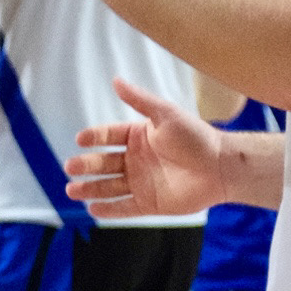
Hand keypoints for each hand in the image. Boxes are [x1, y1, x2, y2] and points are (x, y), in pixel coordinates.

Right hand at [67, 75, 233, 220]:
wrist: (221, 167)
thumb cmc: (196, 137)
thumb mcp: (166, 114)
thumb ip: (140, 100)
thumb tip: (116, 80)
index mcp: (139, 137)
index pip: (109, 136)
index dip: (94, 138)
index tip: (80, 140)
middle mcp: (136, 160)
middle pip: (104, 163)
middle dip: (86, 166)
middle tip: (70, 167)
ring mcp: (142, 183)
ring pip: (109, 187)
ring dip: (90, 189)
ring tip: (71, 190)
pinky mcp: (150, 204)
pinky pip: (124, 208)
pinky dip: (109, 210)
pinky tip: (92, 209)